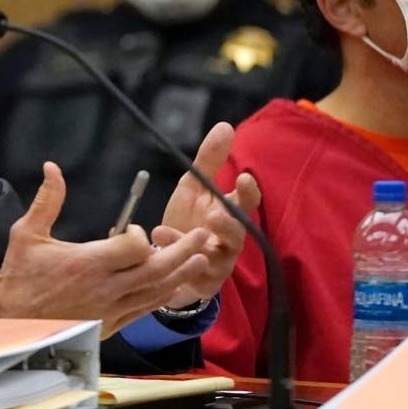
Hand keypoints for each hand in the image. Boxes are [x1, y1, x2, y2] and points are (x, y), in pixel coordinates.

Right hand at [0, 161, 213, 336]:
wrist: (12, 324)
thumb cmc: (20, 278)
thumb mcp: (26, 234)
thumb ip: (47, 201)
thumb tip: (52, 168)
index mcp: (87, 263)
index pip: (132, 247)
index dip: (137, 234)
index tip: (130, 228)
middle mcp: (105, 288)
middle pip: (155, 268)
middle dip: (182, 250)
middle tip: (202, 234)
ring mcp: (110, 309)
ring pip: (156, 291)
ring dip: (181, 273)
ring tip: (200, 257)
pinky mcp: (110, 324)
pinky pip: (145, 310)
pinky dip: (163, 297)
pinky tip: (175, 286)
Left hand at [156, 121, 261, 307]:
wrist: (171, 259)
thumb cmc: (187, 220)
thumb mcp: (194, 188)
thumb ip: (209, 161)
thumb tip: (225, 126)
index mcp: (230, 212)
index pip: (247, 202)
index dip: (248, 191)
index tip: (243, 177)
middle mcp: (230, 239)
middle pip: (237, 233)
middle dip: (227, 224)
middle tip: (213, 214)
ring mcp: (218, 262)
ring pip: (214, 256)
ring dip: (191, 243)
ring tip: (163, 230)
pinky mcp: (202, 281)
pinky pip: (192, 273)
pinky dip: (177, 259)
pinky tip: (159, 243)